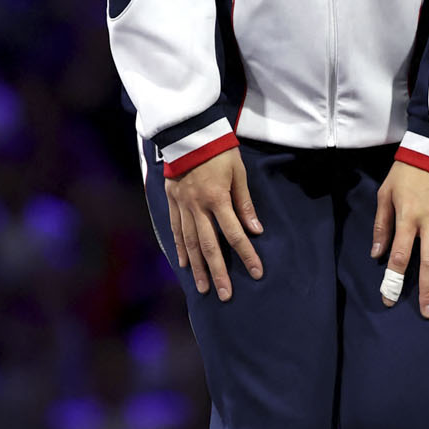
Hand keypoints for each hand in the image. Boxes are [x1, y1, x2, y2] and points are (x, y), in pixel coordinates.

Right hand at [166, 148, 262, 299]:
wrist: (188, 133)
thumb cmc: (219, 150)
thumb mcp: (238, 173)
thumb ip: (245, 203)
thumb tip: (255, 230)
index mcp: (216, 198)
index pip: (235, 234)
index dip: (246, 255)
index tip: (256, 272)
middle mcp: (197, 206)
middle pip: (209, 246)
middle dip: (218, 272)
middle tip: (225, 295)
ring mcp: (182, 205)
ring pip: (190, 243)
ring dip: (198, 268)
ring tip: (204, 287)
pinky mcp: (172, 202)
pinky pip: (176, 230)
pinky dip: (181, 249)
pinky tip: (185, 264)